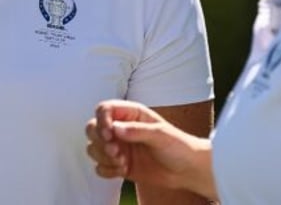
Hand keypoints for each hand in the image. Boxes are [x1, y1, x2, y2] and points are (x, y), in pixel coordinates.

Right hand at [85, 100, 216, 198]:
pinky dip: (106, 170)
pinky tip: (122, 171)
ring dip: (103, 156)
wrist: (188, 170)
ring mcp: (119, 146)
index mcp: (131, 114)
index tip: (109, 134)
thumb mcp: (160, 135)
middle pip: (93, 127)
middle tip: (115, 150)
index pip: (104, 109)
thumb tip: (116, 129)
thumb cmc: (179, 146)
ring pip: (93, 147)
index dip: (101, 120)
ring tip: (122, 162)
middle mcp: (122, 128)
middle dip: (100, 141)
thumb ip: (137, 130)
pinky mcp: (119, 164)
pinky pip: (100, 166)